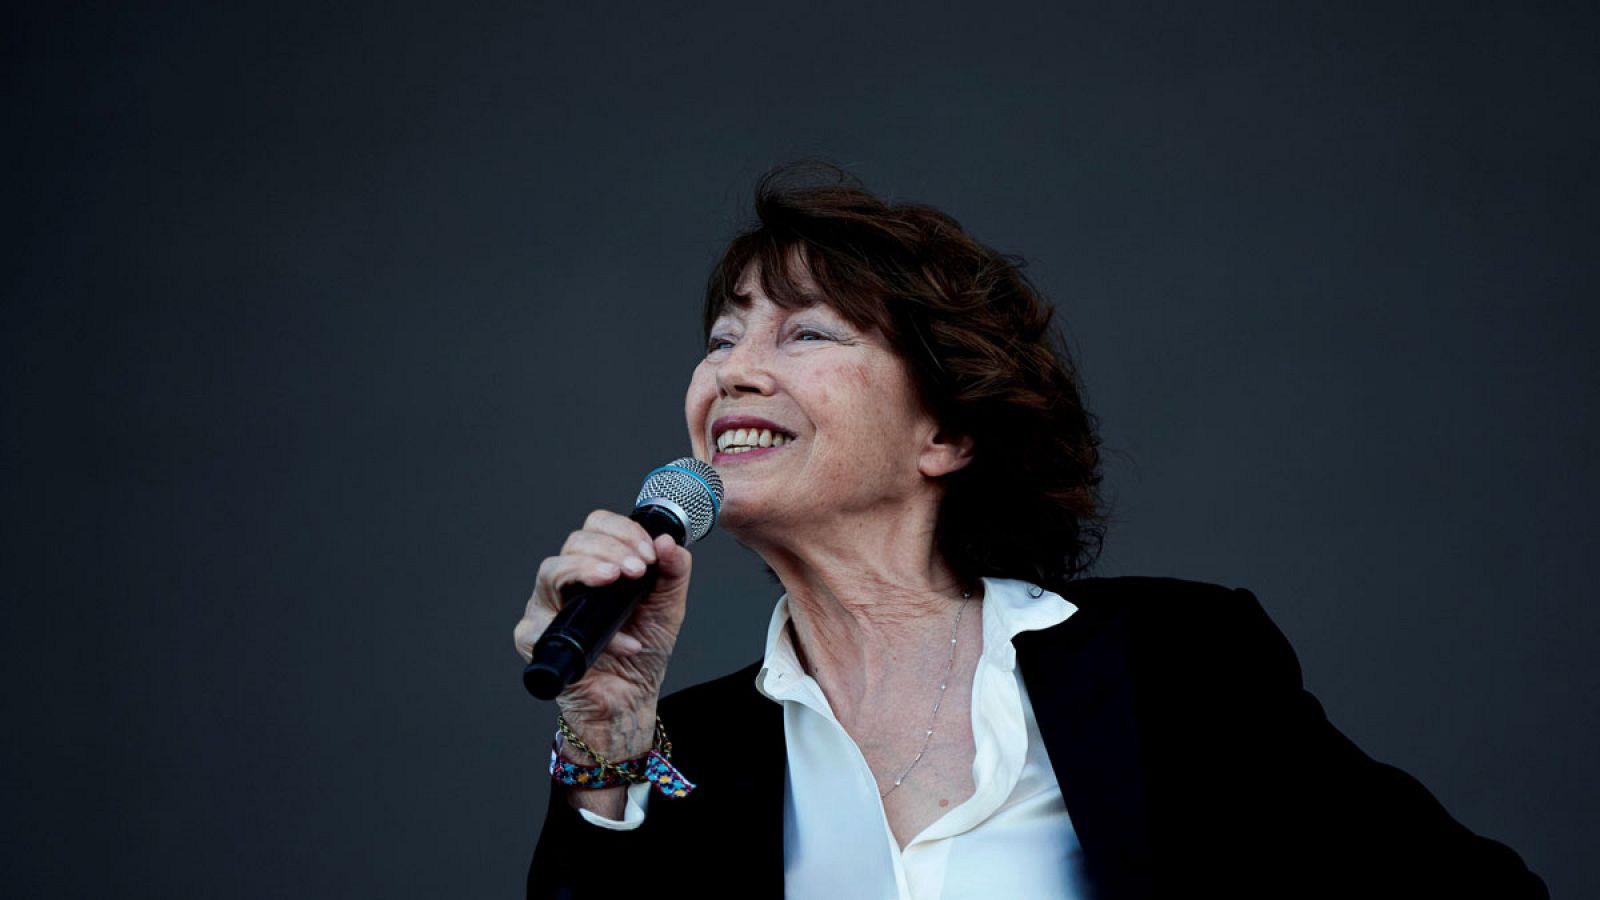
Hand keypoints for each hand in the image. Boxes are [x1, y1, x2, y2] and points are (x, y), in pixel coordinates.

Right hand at [514, 509, 693, 760]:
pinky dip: (592, 634)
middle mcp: (566, 582)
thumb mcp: (668, 606)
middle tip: (637, 569)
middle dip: (609, 549)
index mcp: (595, 566)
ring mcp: (545, 608)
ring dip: (586, 569)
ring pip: (550, 571)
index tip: (648, 553)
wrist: (630, 699)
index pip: (596, 527)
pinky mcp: (534, 639)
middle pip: (573, 542)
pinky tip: (623, 643)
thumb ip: (673, 571)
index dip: (621, 531)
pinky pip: (548, 624)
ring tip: (617, 580)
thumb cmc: (641, 651)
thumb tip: (667, 541)